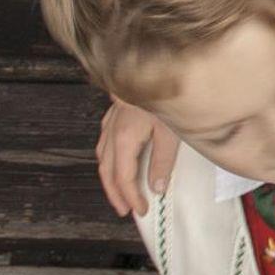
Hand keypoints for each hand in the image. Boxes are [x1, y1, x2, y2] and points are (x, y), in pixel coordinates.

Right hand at [96, 97, 176, 217]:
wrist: (152, 64)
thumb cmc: (164, 94)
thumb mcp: (171, 131)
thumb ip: (163, 161)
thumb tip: (157, 187)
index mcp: (124, 139)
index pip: (124, 178)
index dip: (131, 197)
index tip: (141, 210)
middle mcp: (112, 133)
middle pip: (108, 172)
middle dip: (116, 194)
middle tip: (127, 209)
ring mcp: (110, 122)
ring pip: (103, 158)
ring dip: (110, 178)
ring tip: (120, 191)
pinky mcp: (115, 113)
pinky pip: (105, 143)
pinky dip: (109, 159)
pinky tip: (116, 160)